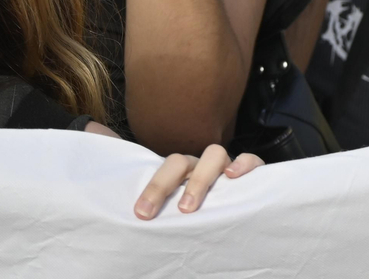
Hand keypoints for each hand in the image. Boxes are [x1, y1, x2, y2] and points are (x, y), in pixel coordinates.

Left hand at [133, 145, 262, 219]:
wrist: (235, 206)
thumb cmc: (198, 208)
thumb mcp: (175, 205)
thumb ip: (157, 202)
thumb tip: (116, 196)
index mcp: (180, 173)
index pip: (162, 169)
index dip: (153, 188)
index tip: (142, 212)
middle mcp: (199, 166)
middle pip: (180, 161)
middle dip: (164, 184)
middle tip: (152, 213)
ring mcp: (224, 166)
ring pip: (214, 155)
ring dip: (200, 179)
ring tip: (189, 207)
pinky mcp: (251, 171)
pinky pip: (251, 159)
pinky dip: (243, 164)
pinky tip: (233, 176)